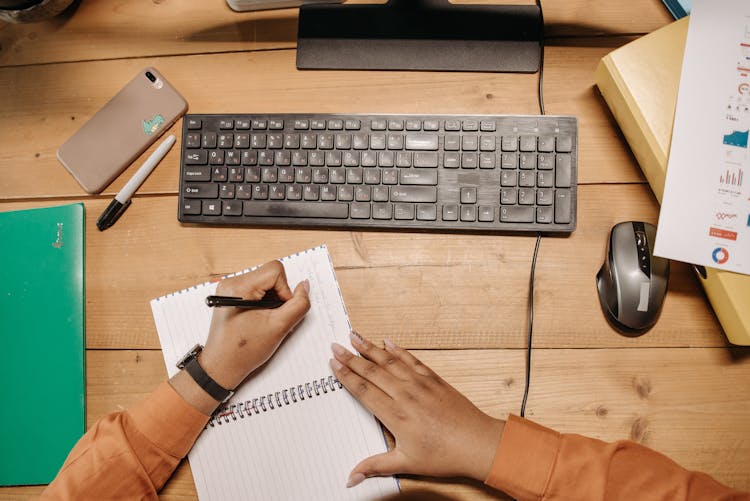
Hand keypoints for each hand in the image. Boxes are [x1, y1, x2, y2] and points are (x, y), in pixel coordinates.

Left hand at [199, 260, 310, 389]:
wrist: (221, 366)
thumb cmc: (244, 350)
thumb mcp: (279, 327)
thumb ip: (298, 304)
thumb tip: (305, 286)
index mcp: (239, 287)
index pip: (275, 271)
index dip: (285, 290)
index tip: (279, 311)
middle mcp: (231, 283)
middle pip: (270, 276)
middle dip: (278, 296)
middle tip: (272, 318)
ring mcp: (230, 289)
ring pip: (265, 283)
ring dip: (271, 301)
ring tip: (264, 321)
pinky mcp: (231, 296)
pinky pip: (256, 290)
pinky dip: (264, 303)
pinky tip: (258, 320)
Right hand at [330, 333, 504, 486]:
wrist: (477, 444)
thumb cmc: (445, 455)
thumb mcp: (406, 463)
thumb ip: (375, 466)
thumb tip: (352, 477)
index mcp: (396, 415)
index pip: (363, 390)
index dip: (346, 375)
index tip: (334, 364)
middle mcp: (405, 395)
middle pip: (372, 371)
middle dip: (351, 357)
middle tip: (336, 345)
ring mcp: (420, 384)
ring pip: (389, 361)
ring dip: (370, 347)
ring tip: (355, 336)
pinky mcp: (434, 379)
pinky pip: (411, 360)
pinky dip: (398, 350)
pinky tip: (388, 342)